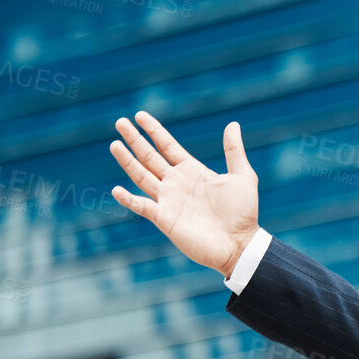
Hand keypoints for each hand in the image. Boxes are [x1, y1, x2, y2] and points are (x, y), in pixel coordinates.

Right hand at [109, 111, 259, 278]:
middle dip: (135, 140)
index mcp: (192, 171)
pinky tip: (117, 190)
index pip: (167, 146)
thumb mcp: (243, 177)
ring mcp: (168, 200)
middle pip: (150, 157)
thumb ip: (234, 151)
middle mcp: (176, 183)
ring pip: (142, 176)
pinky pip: (142, 206)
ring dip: (128, 161)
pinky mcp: (164, 218)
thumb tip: (232, 124)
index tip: (139, 115)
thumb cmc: (244, 213)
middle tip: (120, 122)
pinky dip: (129, 199)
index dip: (154, 131)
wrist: (241, 243)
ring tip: (114, 144)